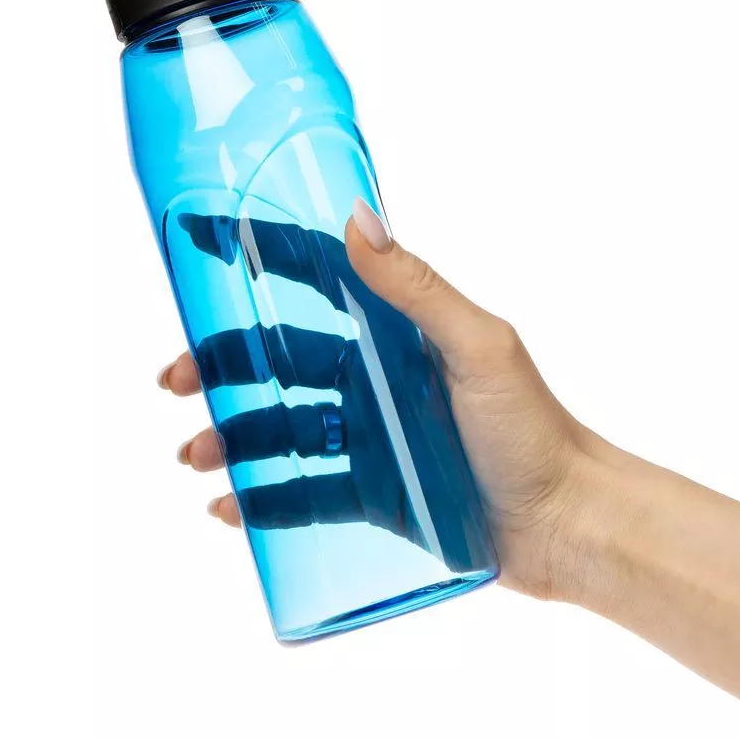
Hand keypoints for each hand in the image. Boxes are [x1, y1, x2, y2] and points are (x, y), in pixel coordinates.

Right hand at [160, 200, 600, 598]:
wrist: (566, 522)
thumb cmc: (532, 428)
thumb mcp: (477, 347)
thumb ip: (418, 288)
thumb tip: (359, 217)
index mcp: (397, 330)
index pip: (315, 282)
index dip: (257, 260)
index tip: (197, 244)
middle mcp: (376, 376)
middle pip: (280, 360)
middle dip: (221, 364)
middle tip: (174, 380)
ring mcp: (370, 436)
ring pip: (281, 427)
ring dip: (230, 435)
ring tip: (193, 454)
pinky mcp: (372, 493)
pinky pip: (303, 492)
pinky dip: (261, 496)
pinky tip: (226, 505)